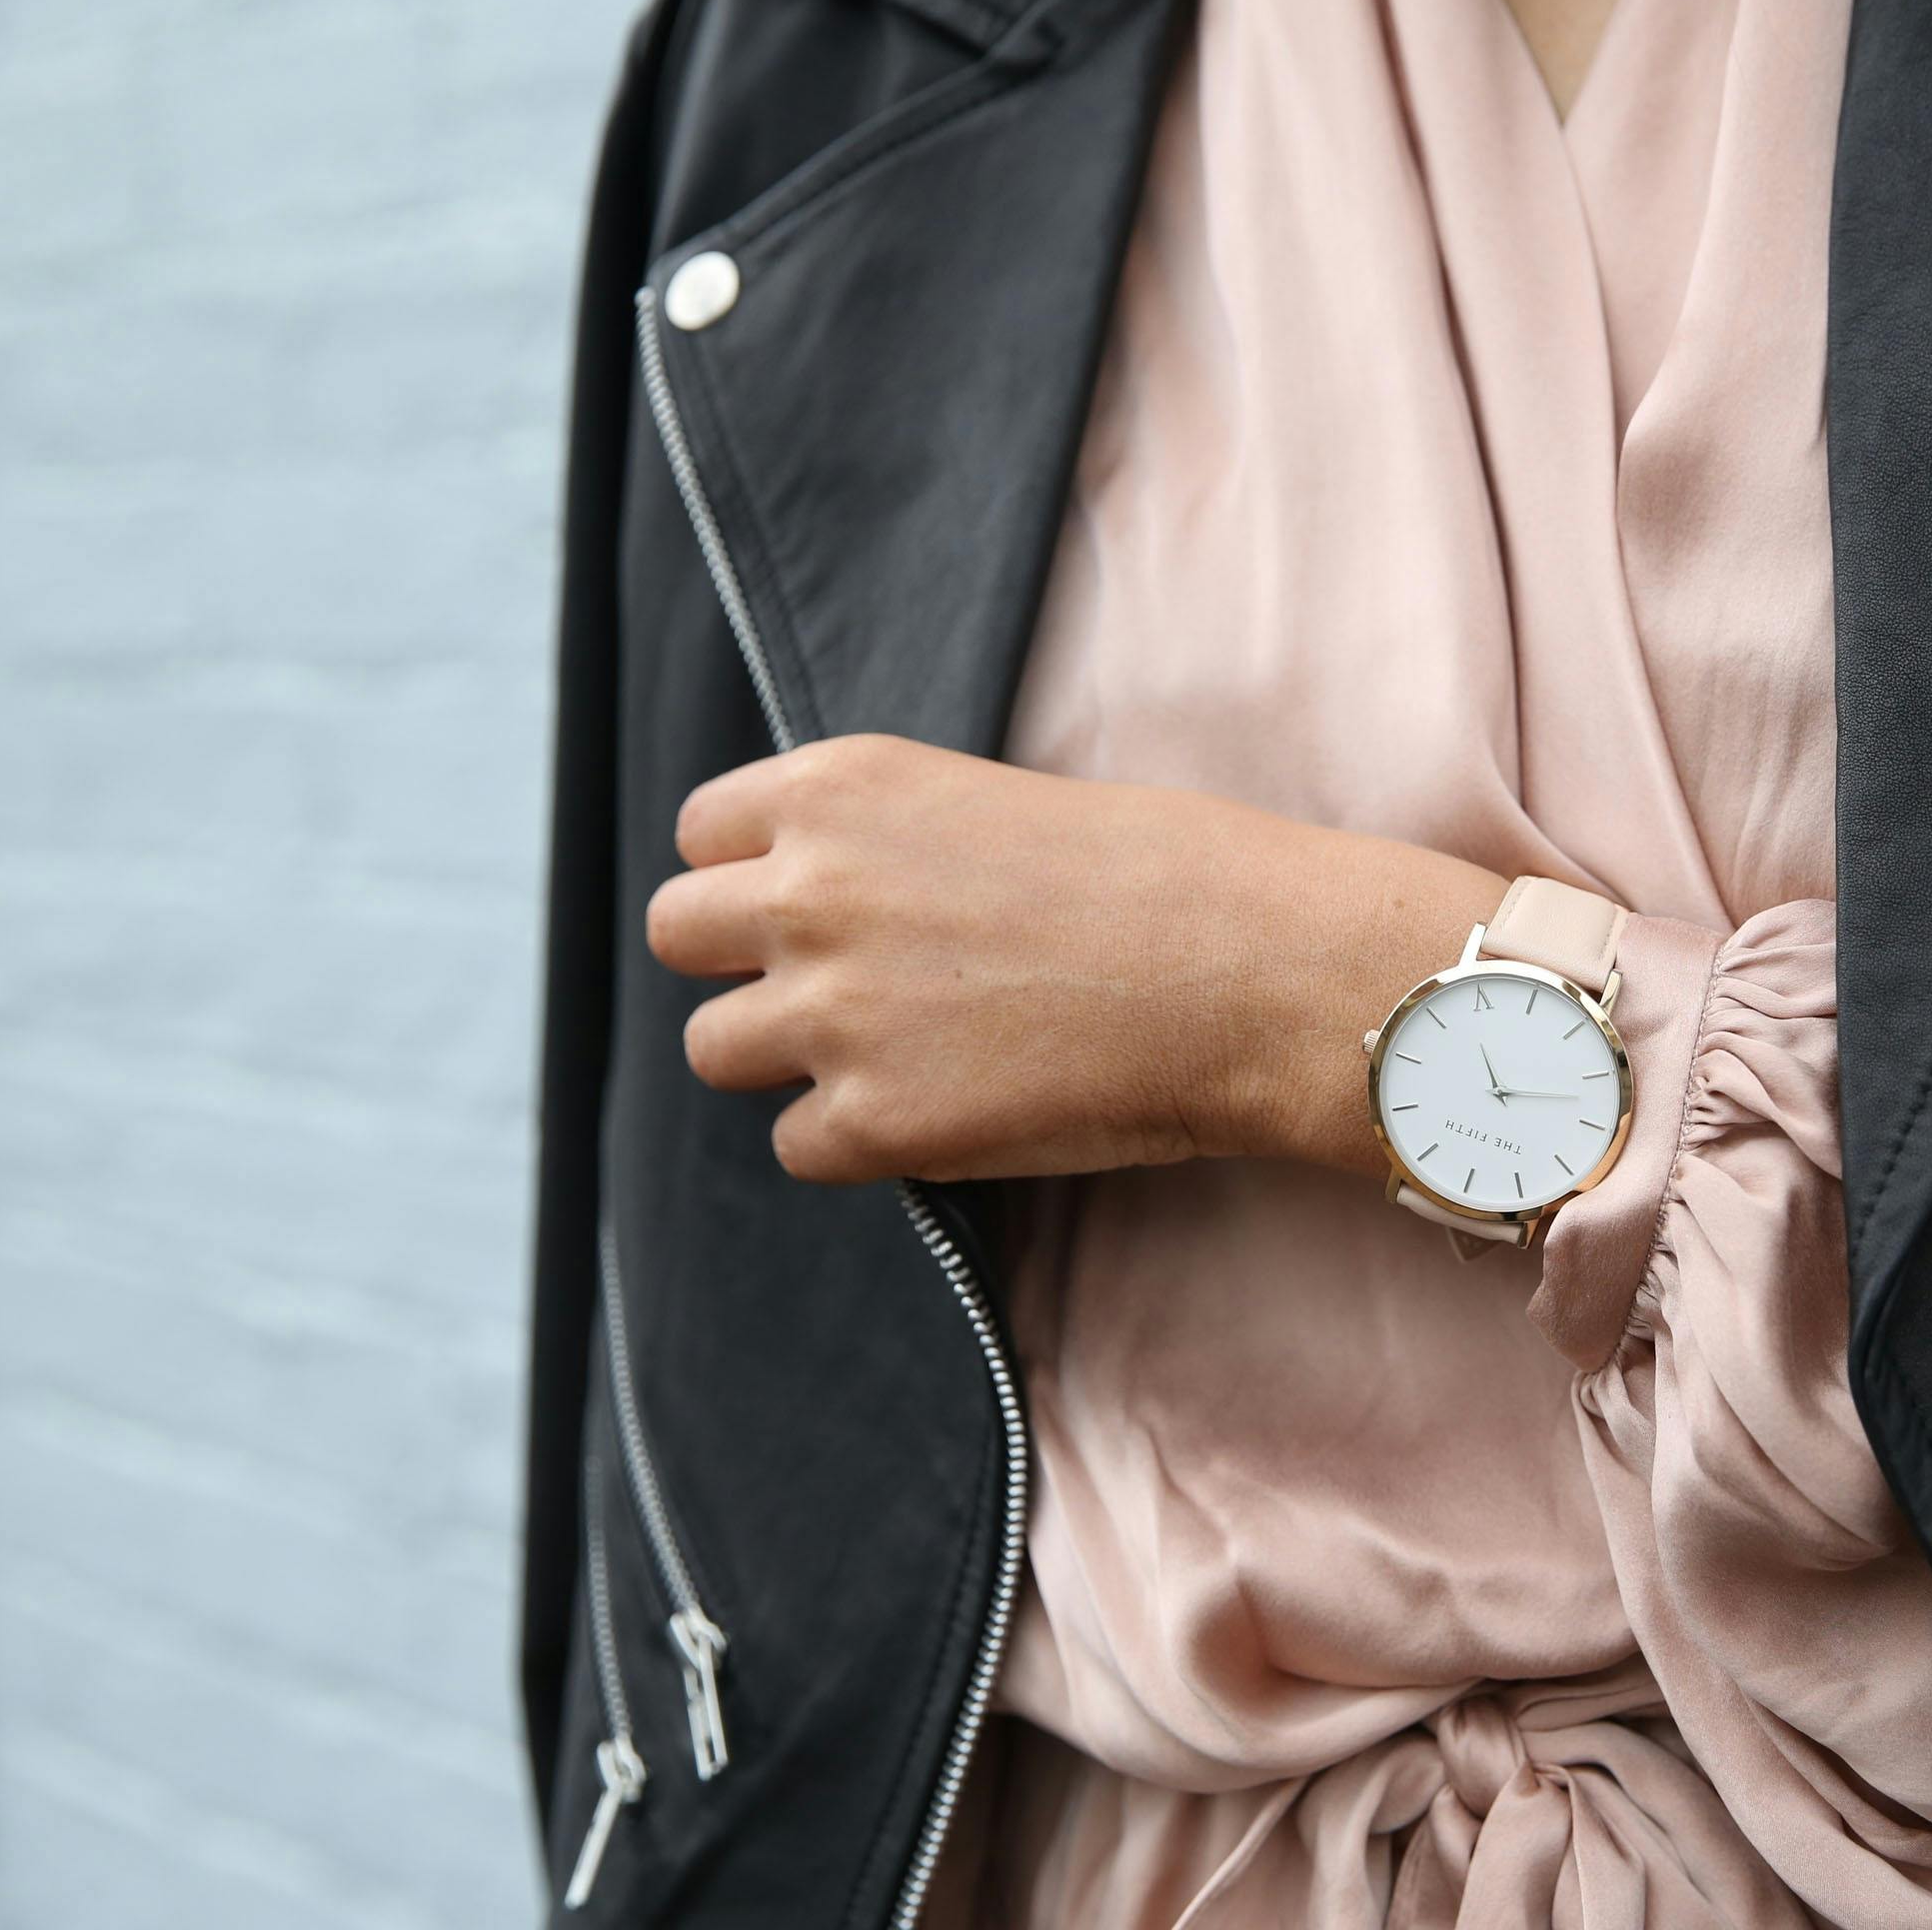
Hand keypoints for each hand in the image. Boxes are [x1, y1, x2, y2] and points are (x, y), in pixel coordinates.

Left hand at [645, 734, 1508, 1184]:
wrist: (1254, 969)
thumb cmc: (1167, 875)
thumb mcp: (996, 802)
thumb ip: (886, 843)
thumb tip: (827, 899)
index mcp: (841, 788)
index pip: (700, 833)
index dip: (752, 875)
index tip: (815, 907)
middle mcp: (810, 889)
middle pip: (677, 935)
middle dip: (743, 965)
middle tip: (841, 988)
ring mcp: (831, 1010)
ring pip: (712, 1050)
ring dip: (787, 1058)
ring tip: (897, 1056)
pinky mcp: (872, 1121)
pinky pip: (797, 1143)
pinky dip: (858, 1140)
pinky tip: (949, 1112)